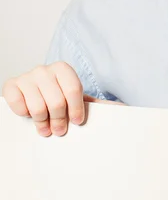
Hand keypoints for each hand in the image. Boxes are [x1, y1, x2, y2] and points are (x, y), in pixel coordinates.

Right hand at [2, 62, 124, 137]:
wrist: (33, 95)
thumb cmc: (59, 99)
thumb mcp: (78, 100)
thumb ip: (98, 104)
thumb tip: (124, 108)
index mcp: (63, 69)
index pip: (73, 90)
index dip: (76, 109)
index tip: (77, 122)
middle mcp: (44, 69)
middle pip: (57, 102)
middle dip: (59, 121)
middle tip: (59, 130)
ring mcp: (27, 77)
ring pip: (38, 107)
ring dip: (43, 123)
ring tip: (46, 128)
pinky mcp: (10, 86)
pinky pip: (18, 104)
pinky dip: (24, 114)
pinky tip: (29, 116)